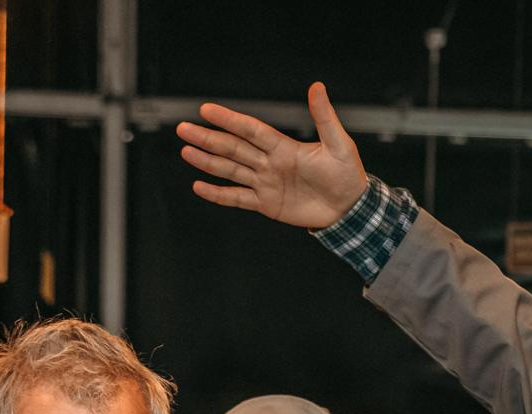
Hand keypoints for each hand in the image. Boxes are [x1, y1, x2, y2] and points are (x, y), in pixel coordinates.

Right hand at [179, 82, 368, 228]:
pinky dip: (218, 194)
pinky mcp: (266, 204)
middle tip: (183, 128)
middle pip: (233, 148)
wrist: (349, 208)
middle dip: (208, 138)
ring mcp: (265, 183)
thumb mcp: (339, 144)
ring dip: (207, 162)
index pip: (250, 130)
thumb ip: (323, 117)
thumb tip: (317, 86)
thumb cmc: (347, 174)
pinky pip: (237, 198)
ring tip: (186, 151)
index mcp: (283, 147)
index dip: (229, 120)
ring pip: (230, 170)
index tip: (206, 110)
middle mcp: (269, 163)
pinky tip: (199, 186)